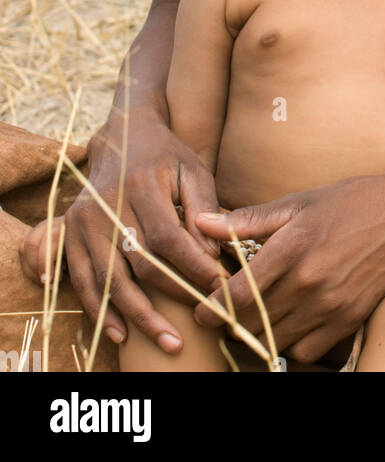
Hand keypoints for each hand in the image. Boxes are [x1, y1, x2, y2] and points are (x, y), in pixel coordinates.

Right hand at [19, 107, 223, 351]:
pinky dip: (101, 310)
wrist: (123, 136)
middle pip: (140, 263)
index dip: (194, 267)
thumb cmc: (167, 157)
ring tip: (169, 342)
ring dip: (139, 316)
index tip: (219, 286)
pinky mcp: (71, 233)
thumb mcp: (193, 170)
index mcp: (141, 184)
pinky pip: (82, 280)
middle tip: (204, 319)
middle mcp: (107, 204)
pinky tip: (122, 333)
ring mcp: (84, 221)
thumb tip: (211, 255)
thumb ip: (204, 210)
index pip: (168, 238)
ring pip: (110, 279)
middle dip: (174, 297)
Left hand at [193, 170, 384, 363]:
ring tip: (255, 317)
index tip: (203, 309)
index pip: (238, 294)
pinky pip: (306, 350)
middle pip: (252, 321)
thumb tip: (202, 223)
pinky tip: (291, 322)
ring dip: (260, 333)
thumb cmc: (352, 201)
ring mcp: (332, 304)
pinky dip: (292, 343)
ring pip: (276, 339)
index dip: (213, 307)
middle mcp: (310, 280)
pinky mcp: (349, 320)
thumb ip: (249, 219)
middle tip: (224, 312)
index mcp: (293, 246)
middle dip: (231, 321)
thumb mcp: (300, 201)